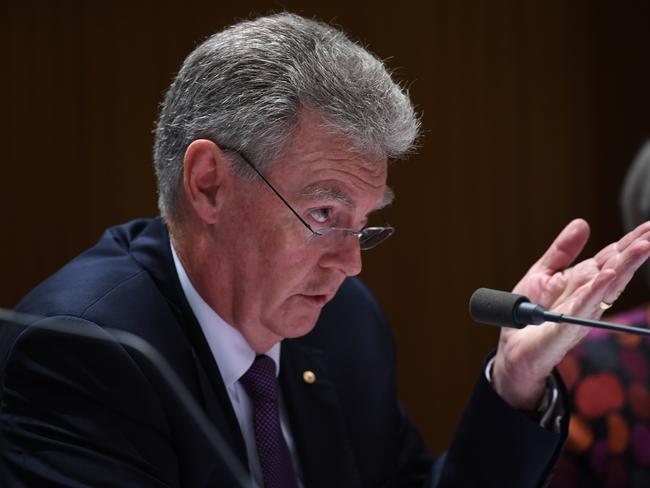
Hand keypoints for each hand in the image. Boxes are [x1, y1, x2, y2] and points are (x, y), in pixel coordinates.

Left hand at [492, 219, 649, 409]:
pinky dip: (595, 291)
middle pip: (615, 269)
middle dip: (634, 251)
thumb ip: (562, 250)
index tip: (649, 226)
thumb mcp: (543, 272)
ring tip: (643, 247)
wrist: (512, 347)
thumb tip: (582, 223)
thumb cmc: (528, 311)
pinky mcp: (564, 327)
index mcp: (583, 281)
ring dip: (624, 267)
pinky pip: (582, 307)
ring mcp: (580, 312)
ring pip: (606, 287)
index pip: (610, 258)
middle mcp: (587, 296)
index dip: (629, 242)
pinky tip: (607, 276)